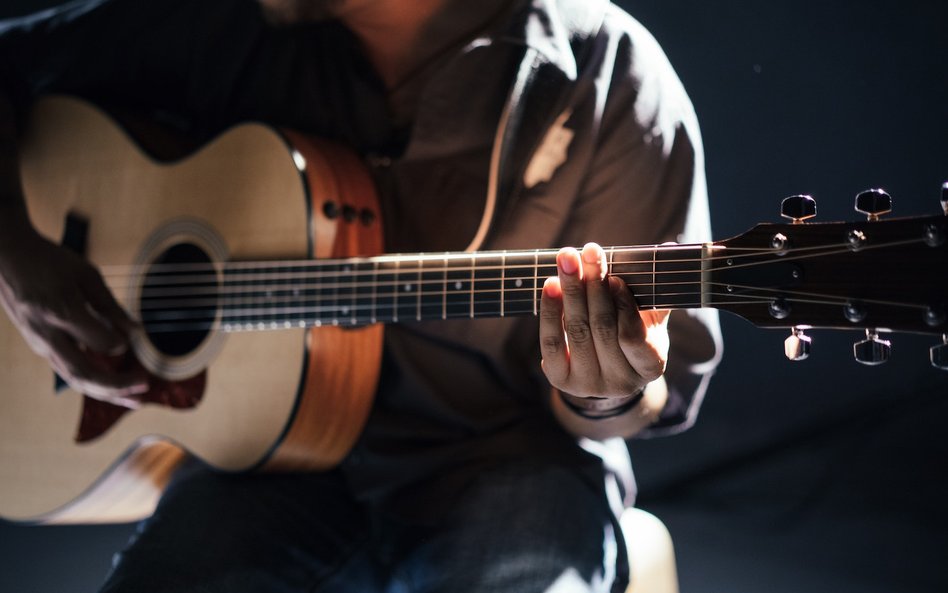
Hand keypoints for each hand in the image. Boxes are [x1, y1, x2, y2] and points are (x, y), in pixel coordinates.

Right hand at [0, 227, 147, 406]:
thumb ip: (110, 306)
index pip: (99, 342)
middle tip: (145, 386)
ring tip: (136, 400)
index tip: (135, 338)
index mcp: (61, 312)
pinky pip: (69, 371)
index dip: (120, 343)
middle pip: (84, 373)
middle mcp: (48, 335)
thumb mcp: (86, 274)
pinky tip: (115, 389)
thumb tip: (136, 332)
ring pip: (75, 379)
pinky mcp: (41, 347)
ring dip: (107, 393)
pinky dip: (94, 383)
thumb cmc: (49, 261)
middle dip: (117, 386)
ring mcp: (41, 344)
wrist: (6, 258)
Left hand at [539, 242, 669, 404]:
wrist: (604, 369)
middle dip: (594, 286)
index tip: (615, 278)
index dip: (623, 306)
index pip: (633, 337)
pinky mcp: (560, 379)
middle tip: (589, 252)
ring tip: (567, 259)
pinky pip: (552, 342)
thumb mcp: (649, 318)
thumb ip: (655, 289)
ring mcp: (588, 384)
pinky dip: (551, 311)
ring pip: (576, 331)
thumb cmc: (632, 334)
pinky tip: (551, 285)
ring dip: (570, 291)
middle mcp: (620, 382)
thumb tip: (669, 247)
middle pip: (602, 328)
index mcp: (650, 366)